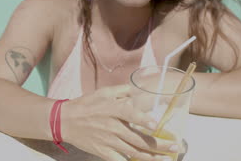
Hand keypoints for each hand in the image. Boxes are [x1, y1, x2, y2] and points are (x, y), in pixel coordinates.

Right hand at [60, 85, 179, 160]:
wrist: (65, 121)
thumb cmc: (85, 105)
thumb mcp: (103, 93)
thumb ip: (123, 91)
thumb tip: (140, 87)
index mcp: (112, 110)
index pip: (130, 114)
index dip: (144, 120)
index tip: (156, 124)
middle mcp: (112, 127)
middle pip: (139, 139)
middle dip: (160, 145)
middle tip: (175, 146)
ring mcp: (108, 141)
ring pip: (134, 152)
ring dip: (152, 157)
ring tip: (167, 159)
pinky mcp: (103, 152)